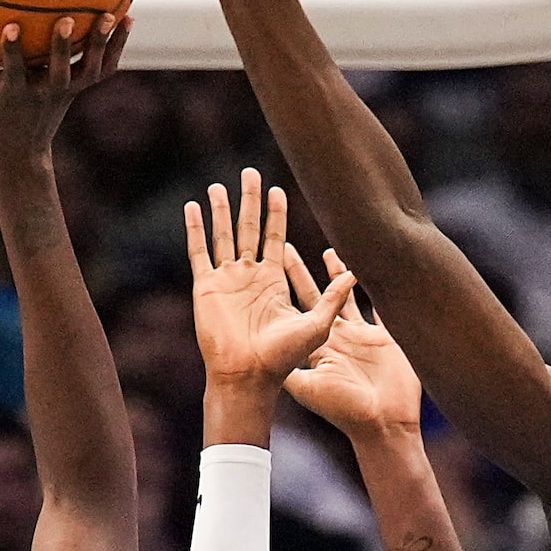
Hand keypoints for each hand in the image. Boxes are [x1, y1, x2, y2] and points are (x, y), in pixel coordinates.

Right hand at [0, 15, 128, 178]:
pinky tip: (125, 17)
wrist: (19, 159)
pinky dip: (116, 46)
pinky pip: (102, 68)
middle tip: (66, 19)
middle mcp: (44, 93)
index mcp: (15, 94)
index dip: (12, 51)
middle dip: (61, 48)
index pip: (13, 71)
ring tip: (113, 14)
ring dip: (101, 44)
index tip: (10, 27)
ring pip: (89, 70)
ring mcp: (65, 93)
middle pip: (58, 72)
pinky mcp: (78, 90)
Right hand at [185, 168, 353, 394]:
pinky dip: (196, 230)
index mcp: (273, 282)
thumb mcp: (318, 324)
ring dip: (221, 211)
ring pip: (223, 236)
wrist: (248, 376)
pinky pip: (199, 252)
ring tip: (218, 186)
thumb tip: (358, 271)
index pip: (274, 238)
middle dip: (249, 202)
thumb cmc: (283, 357)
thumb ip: (334, 296)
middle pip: (248, 229)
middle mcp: (248, 277)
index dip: (276, 215)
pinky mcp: (206, 287)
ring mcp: (226, 281)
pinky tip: (193, 208)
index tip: (277, 190)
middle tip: (249, 174)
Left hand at [285, 258, 421, 440]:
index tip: (281, 251)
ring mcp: (364, 337)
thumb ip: (289, 367)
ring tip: (335, 248)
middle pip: (321, 295)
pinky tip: (383, 269)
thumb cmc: (344, 410)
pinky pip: (386, 307)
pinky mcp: (389, 339)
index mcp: (320, 344)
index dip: (292, 277)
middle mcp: (339, 337)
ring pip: (352, 297)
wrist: (382, 425)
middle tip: (296, 245)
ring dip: (344, 274)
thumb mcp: (309, 387)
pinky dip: (385, 289)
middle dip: (309, 270)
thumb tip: (259, 353)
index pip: (301, 303)